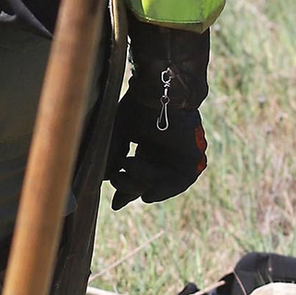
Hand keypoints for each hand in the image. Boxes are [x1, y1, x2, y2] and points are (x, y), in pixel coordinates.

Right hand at [106, 22, 209, 207]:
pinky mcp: (194, 158)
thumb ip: (111, 156)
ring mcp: (180, 156)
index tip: (114, 203)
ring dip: (141, 185)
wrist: (161, 91)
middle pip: (148, 181)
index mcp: (149, 146)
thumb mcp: (119, 133)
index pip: (138, 174)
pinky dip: (164, 190)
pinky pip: (181, 182)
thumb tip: (101, 180)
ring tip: (125, 174)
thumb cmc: (139, 106)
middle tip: (115, 179)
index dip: (126, 188)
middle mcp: (165, 152)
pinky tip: (147, 195)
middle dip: (129, 187)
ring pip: (161, 183)